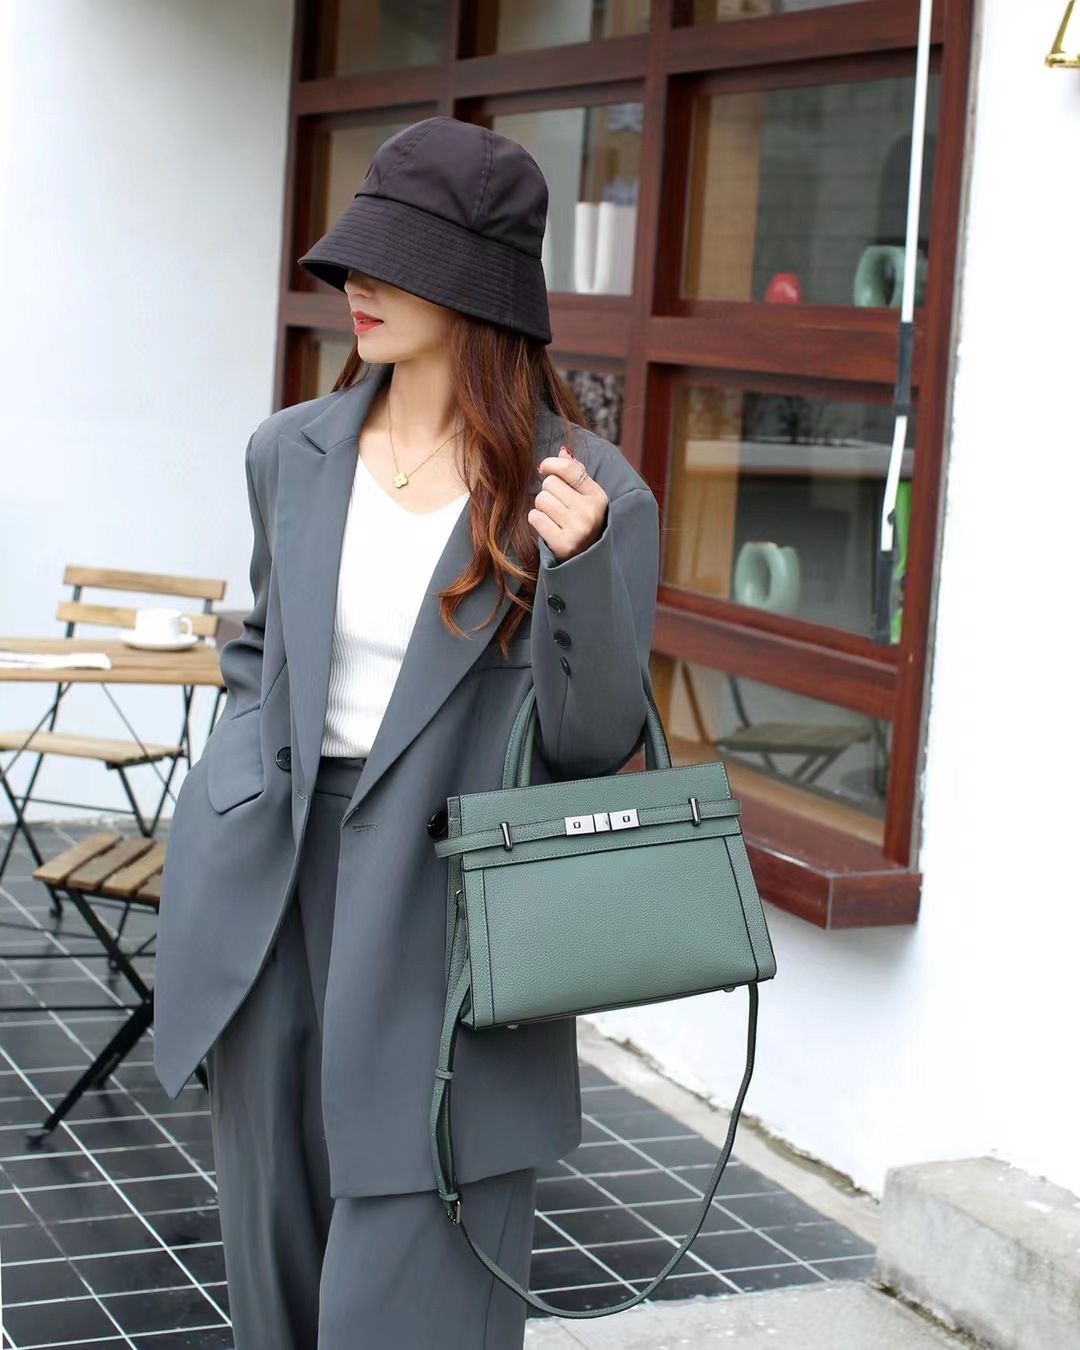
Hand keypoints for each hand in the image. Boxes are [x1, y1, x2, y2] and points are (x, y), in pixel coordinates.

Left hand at [530, 447, 608, 562]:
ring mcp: (577, 528)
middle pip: (550, 483)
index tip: (544, 468)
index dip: (552, 464)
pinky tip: (549, 528)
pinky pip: (536, 518)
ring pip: (541, 500)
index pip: (569, 468)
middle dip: (548, 493)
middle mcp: (590, 511)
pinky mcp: (562, 543)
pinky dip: (537, 521)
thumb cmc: (582, 523)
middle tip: (557, 507)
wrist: (586, 560)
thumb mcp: (587, 498)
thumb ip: (575, 474)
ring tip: (554, 518)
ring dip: (542, 508)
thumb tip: (562, 451)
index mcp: (598, 496)